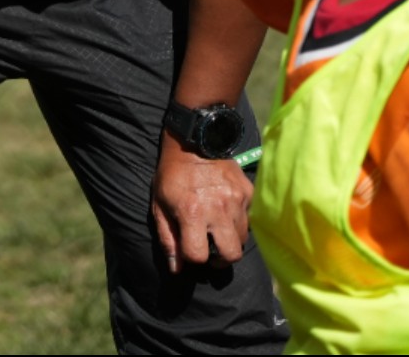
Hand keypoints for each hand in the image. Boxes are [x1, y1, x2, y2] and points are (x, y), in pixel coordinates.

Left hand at [150, 133, 252, 274]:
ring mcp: (236, 201)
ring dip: (230, 240)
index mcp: (192, 213)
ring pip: (243, 239)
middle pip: (231, 256)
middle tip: (211, 249)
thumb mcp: (159, 203)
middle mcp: (218, 210)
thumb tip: (176, 269)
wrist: (194, 139)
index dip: (192, 258)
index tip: (189, 249)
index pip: (199, 256)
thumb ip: (167, 238)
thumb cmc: (172, 173)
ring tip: (217, 229)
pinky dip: (239, 220)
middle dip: (220, 259)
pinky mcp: (248, 192)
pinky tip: (226, 210)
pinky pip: (249, 219)